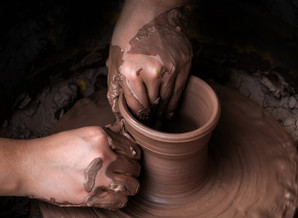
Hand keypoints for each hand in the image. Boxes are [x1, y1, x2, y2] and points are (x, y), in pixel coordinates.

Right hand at [24, 126, 140, 209]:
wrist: (32, 165)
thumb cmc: (55, 149)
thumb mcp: (83, 134)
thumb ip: (106, 138)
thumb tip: (125, 143)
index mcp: (102, 137)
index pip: (133, 149)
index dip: (133, 156)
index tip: (129, 160)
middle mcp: (105, 155)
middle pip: (135, 168)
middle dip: (132, 171)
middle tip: (125, 174)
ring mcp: (100, 177)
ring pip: (132, 185)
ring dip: (129, 186)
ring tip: (121, 185)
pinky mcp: (92, 196)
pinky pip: (120, 201)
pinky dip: (120, 199)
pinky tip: (114, 195)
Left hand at [106, 8, 191, 124]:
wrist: (152, 8)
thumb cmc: (129, 32)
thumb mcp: (114, 56)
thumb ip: (114, 84)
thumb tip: (116, 108)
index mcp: (130, 71)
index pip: (135, 106)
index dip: (137, 118)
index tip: (139, 125)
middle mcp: (151, 72)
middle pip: (151, 105)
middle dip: (149, 118)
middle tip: (149, 126)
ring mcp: (170, 69)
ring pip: (166, 100)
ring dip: (162, 113)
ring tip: (159, 122)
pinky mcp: (184, 64)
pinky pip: (179, 91)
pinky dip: (174, 103)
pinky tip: (170, 111)